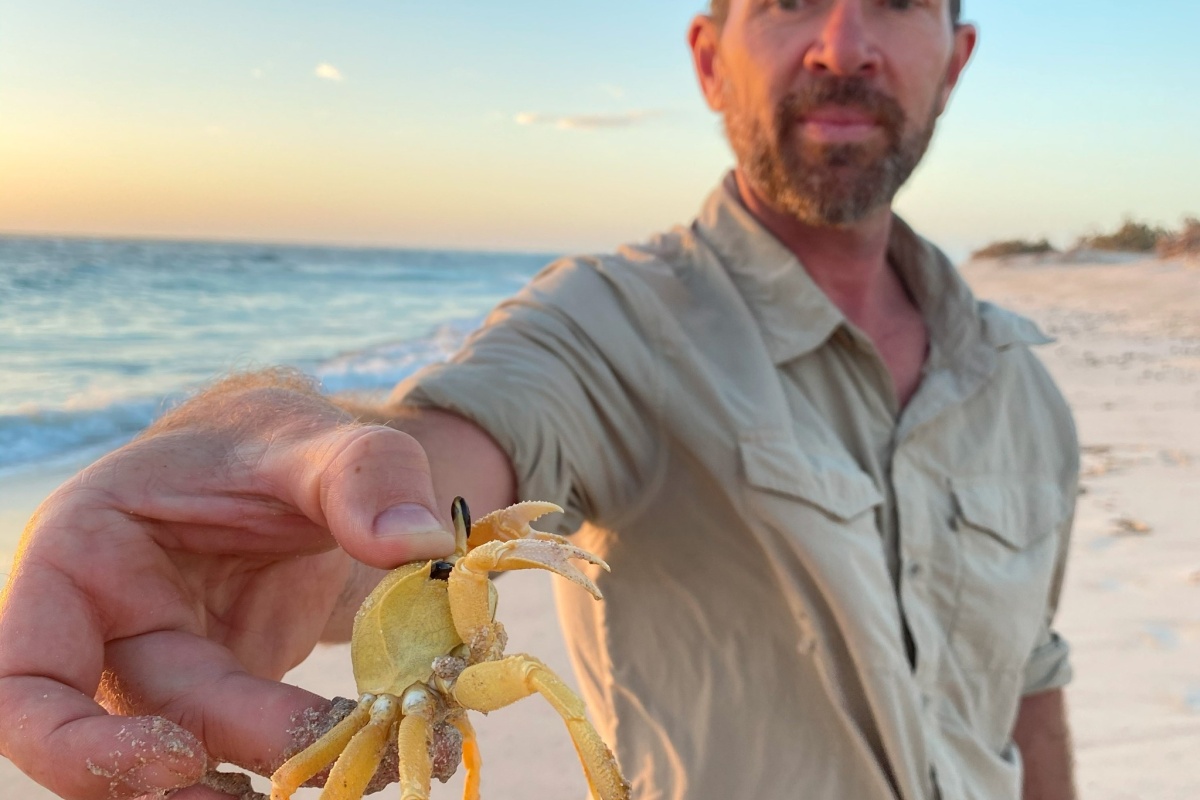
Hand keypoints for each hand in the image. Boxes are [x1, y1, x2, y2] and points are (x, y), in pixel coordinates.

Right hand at [0, 374, 455, 799]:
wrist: (294, 461)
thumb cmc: (271, 440)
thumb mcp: (313, 436)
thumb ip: (361, 473)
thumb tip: (416, 544)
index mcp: (82, 558)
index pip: (25, 680)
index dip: (77, 742)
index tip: (178, 756)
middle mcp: (107, 629)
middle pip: (137, 730)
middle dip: (226, 767)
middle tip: (325, 773)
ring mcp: (168, 669)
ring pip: (196, 757)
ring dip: (272, 776)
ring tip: (373, 769)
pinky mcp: (226, 697)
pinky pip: (253, 748)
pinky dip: (313, 759)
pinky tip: (386, 757)